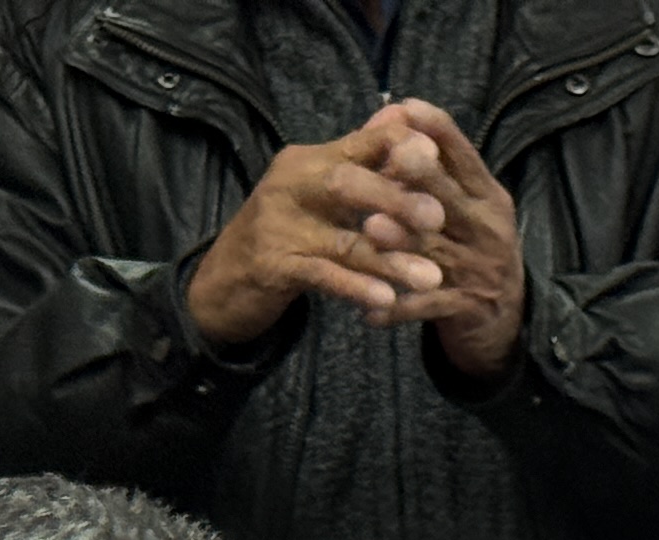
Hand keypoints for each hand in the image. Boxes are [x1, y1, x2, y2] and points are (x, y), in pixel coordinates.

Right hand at [188, 115, 447, 346]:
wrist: (219, 283)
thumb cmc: (281, 235)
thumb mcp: (317, 191)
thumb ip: (358, 158)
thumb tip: (400, 118)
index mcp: (309, 160)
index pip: (361, 142)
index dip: (400, 146)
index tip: (437, 157)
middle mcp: (291, 185)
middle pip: (349, 182)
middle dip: (396, 199)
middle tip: (438, 218)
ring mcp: (278, 226)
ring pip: (343, 239)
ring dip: (389, 259)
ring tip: (430, 277)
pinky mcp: (271, 266)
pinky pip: (322, 276)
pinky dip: (355, 288)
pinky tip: (386, 301)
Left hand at [380, 100, 527, 377]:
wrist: (505, 319)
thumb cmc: (472, 247)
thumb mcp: (467, 204)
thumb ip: (436, 166)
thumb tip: (396, 112)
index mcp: (488, 197)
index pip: (464, 157)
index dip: (438, 131)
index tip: (408, 107)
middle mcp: (486, 229)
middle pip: (451, 199)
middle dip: (423, 177)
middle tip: (394, 158)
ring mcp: (477, 269)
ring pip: (435, 251)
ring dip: (402, 241)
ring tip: (371, 230)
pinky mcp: (465, 308)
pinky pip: (428, 306)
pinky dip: (398, 308)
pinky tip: (370, 310)